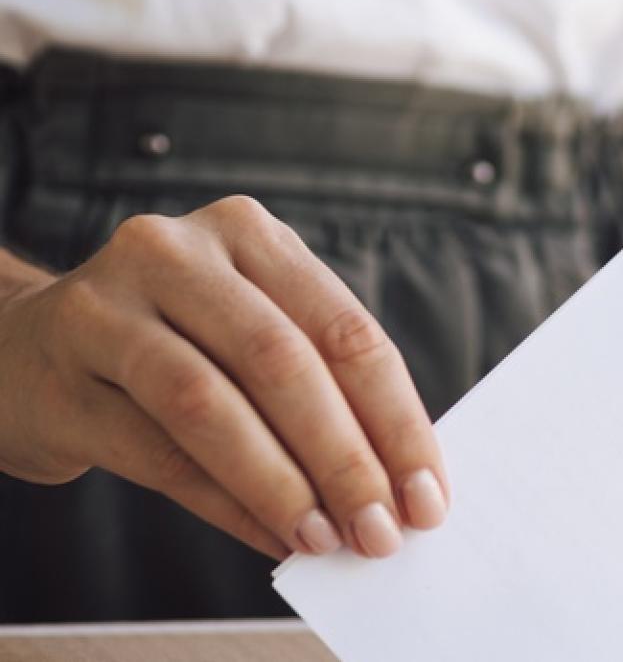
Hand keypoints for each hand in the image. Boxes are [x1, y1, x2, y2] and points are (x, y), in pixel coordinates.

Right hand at [0, 196, 448, 559]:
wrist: (25, 348)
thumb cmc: (173, 344)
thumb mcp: (249, 331)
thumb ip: (318, 385)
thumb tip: (395, 480)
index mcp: (249, 234)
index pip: (345, 330)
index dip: (396, 418)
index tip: (430, 492)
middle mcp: (178, 252)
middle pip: (283, 362)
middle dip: (345, 458)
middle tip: (382, 530)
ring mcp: (107, 306)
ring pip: (212, 405)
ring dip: (282, 486)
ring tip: (327, 541)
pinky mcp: (60, 374)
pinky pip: (156, 452)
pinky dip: (225, 504)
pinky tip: (270, 537)